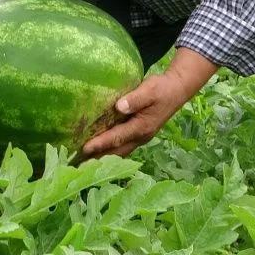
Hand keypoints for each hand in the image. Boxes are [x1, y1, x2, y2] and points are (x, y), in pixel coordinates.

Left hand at [81, 48, 217, 159]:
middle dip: (98, 159)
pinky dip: (109, 151)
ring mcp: (140, 137)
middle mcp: (140, 136)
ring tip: (84, 163)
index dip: (101, 143)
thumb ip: (135, 99)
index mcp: (142, 127)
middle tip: (78, 166)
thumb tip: (119, 107)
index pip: (117, 137)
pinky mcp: (138, 134)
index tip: (84, 148)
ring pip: (119, 152)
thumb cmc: (162, 89)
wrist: (176, 91)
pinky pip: (122, 146)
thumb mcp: (150, 89)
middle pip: (116, 151)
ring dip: (103, 158)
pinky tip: (98, 151)